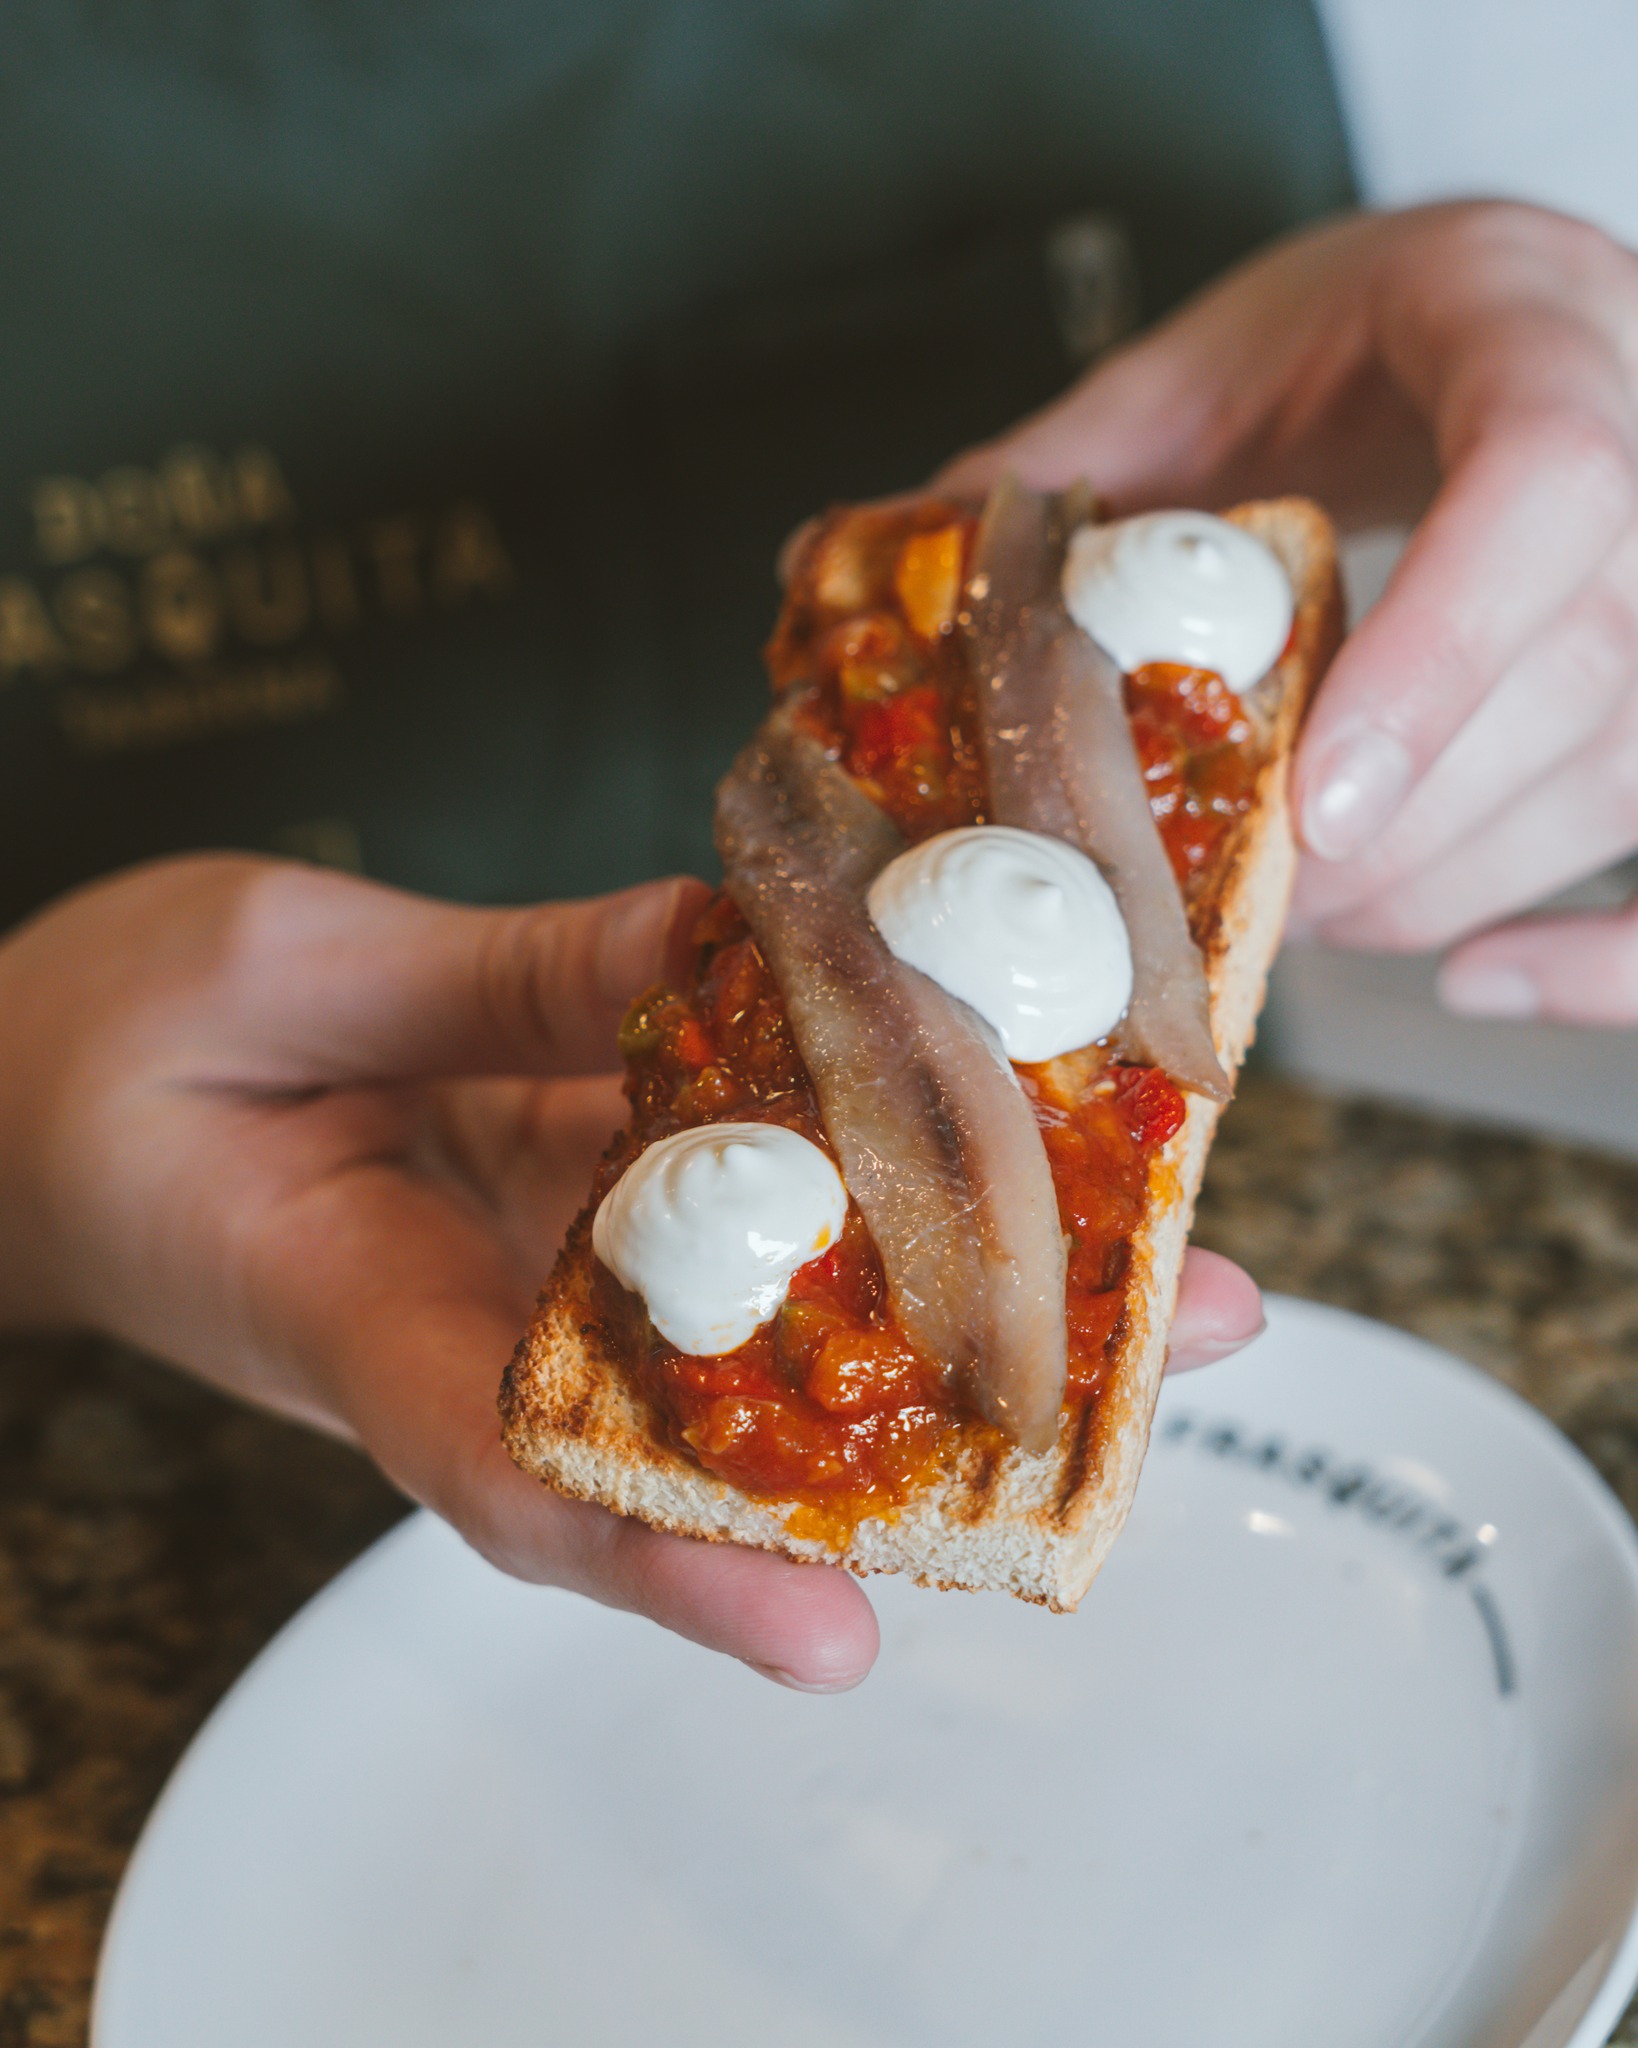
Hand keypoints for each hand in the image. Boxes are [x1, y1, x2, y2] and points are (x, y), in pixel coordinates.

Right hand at [0, 857, 1260, 1689]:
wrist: (46, 1080)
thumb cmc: (105, 1052)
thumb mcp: (275, 978)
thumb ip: (493, 981)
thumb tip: (714, 956)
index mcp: (365, 1312)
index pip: (520, 1466)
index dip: (679, 1563)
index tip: (839, 1631)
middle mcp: (495, 1305)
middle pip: (719, 1397)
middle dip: (945, 1405)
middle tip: (1160, 1373)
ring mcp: (553, 1237)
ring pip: (763, 1277)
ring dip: (962, 1270)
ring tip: (1169, 1263)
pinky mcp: (581, 1159)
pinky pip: (732, 1152)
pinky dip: (860, 1131)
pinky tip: (1003, 1103)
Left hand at [943, 201, 1637, 1015]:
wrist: (1493, 304)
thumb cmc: (1356, 331)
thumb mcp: (1208, 359)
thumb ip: (1082, 457)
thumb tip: (914, 560)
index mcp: (1519, 322)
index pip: (1544, 484)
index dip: (1438, 658)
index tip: (1317, 800)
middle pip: (1588, 675)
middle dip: (1404, 826)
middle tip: (1249, 894)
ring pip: (1622, 771)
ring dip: (1444, 882)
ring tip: (1299, 912)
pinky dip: (1602, 953)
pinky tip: (1482, 981)